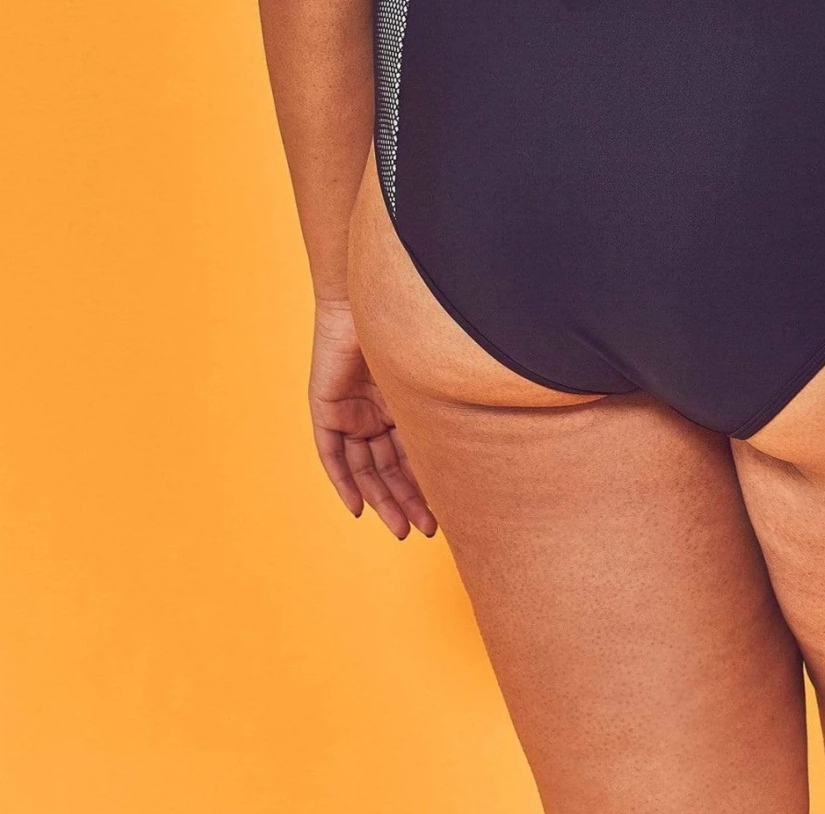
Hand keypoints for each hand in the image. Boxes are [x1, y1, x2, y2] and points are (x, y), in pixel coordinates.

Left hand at [308, 299, 436, 537]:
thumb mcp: (430, 380)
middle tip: (427, 528)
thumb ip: (447, 408)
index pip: (412, 452)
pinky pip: (332, 454)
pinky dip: (343, 481)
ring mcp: (351, 411)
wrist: (374, 296)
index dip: (426, 483)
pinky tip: (358, 507)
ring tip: (401, 527)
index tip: (444, 511)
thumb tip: (497, 437)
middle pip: (390, 466)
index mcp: (402, 403)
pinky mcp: (327, 408)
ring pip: (365, 467)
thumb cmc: (413, 327)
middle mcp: (376, 410)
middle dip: (408, 499)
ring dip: (383, 498)